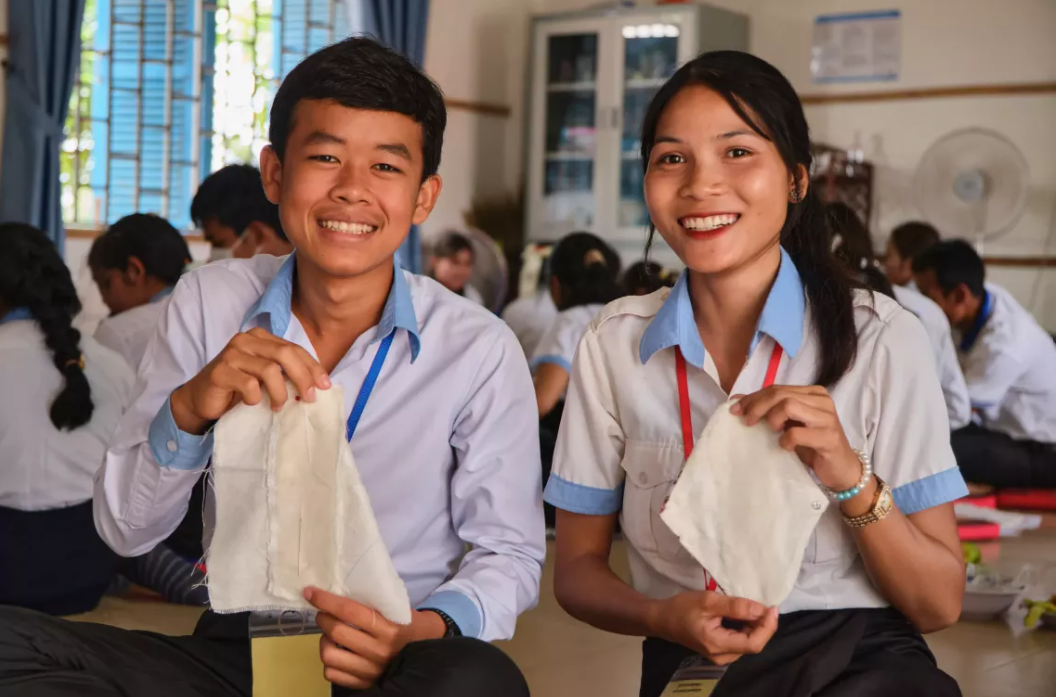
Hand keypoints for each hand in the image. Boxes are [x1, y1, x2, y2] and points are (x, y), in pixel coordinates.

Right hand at [170, 328, 330, 433]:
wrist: (201, 399)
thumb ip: (286, 373)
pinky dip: (256, 398)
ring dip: (280, 392)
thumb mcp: (266, 377)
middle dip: (303, 377)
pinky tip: (252, 403)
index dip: (312, 367)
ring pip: (270, 370)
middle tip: (309, 398)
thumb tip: (318, 385)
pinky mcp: (220, 371)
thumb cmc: (238, 389)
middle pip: (285, 354)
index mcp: (260, 337)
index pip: (293, 348)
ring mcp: (231, 354)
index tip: (325, 386)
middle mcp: (245, 340)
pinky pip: (249, 385)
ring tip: (278, 406)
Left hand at [305, 587, 445, 689]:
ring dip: (324, 641)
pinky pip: (332, 674)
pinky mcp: (365, 683)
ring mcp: (371, 670)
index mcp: (389, 628)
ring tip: (330, 634)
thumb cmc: (407, 623)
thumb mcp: (396, 608)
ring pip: (330, 655)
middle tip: (323, 613)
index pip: (350, 611)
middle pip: (337, 631)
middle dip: (323, 618)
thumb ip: (371, 602)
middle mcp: (379, 651)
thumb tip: (337, 589)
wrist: (425, 649)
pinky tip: (337, 651)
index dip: (326, 600)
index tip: (311, 592)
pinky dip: (329, 661)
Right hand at [647, 591, 778, 665]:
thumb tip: (762, 610)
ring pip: (748, 642)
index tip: (772, 607)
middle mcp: (722, 655)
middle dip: (763, 624)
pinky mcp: (720, 650)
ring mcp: (721, 655)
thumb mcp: (708, 601)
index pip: (754, 643)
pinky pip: (740, 641)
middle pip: (753, 644)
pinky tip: (743, 614)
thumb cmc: (681, 608)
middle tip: (764, 603)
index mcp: (718, 645)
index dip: (768, 627)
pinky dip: (746, 627)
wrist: (661, 619)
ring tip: (754, 606)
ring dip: (755, 625)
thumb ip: (735, 606)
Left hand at [732, 385, 861, 491]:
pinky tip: (785, 447)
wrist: (841, 470)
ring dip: (772, 419)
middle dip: (757, 406)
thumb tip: (737, 400)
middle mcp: (822, 400)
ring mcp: (828, 418)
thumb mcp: (789, 425)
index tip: (735, 410)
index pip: (777, 388)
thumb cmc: (813, 446)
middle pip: (780, 394)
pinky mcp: (829, 437)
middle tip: (746, 422)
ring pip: (789, 406)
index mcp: (813, 393)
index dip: (753, 398)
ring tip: (771, 432)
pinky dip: (785, 440)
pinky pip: (797, 433)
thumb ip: (770, 410)